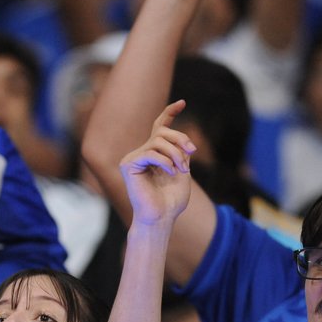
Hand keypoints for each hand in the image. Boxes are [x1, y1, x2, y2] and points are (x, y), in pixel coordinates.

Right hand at [119, 101, 196, 225]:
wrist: (161, 218)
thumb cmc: (171, 201)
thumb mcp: (182, 171)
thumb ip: (181, 153)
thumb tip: (181, 138)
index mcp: (153, 155)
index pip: (159, 128)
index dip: (169, 113)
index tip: (182, 102)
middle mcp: (141, 154)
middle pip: (162, 132)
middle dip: (180, 138)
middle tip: (193, 150)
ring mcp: (133, 158)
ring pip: (158, 141)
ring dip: (175, 153)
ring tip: (182, 169)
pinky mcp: (128, 165)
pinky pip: (150, 152)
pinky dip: (165, 161)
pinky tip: (170, 171)